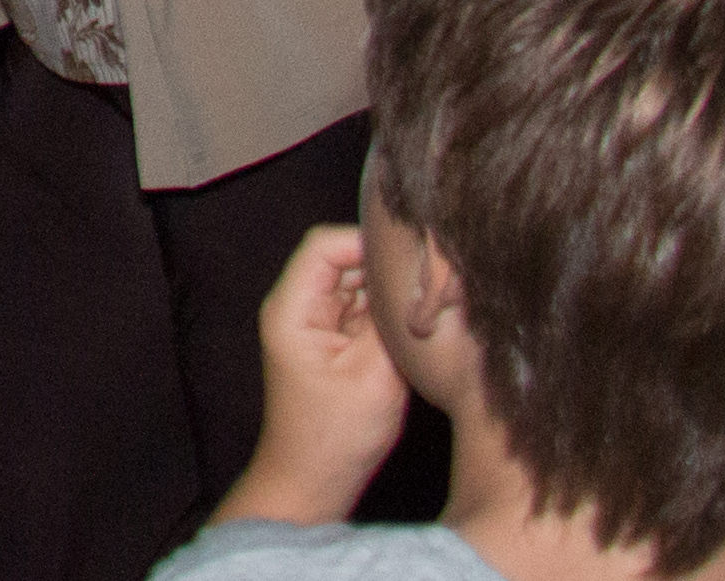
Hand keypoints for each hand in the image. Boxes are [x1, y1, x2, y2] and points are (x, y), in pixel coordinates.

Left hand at [215, 225, 407, 528]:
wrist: (314, 483)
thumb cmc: (336, 438)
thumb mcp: (375, 376)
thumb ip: (392, 321)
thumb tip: (420, 279)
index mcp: (292, 309)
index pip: (326, 244)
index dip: (369, 242)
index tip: (413, 259)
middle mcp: (298, 308)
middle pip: (344, 261)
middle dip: (387, 269)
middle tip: (432, 284)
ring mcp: (315, 325)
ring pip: (358, 285)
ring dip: (391, 295)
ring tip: (428, 308)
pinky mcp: (333, 342)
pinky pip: (363, 311)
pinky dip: (388, 315)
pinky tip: (415, 328)